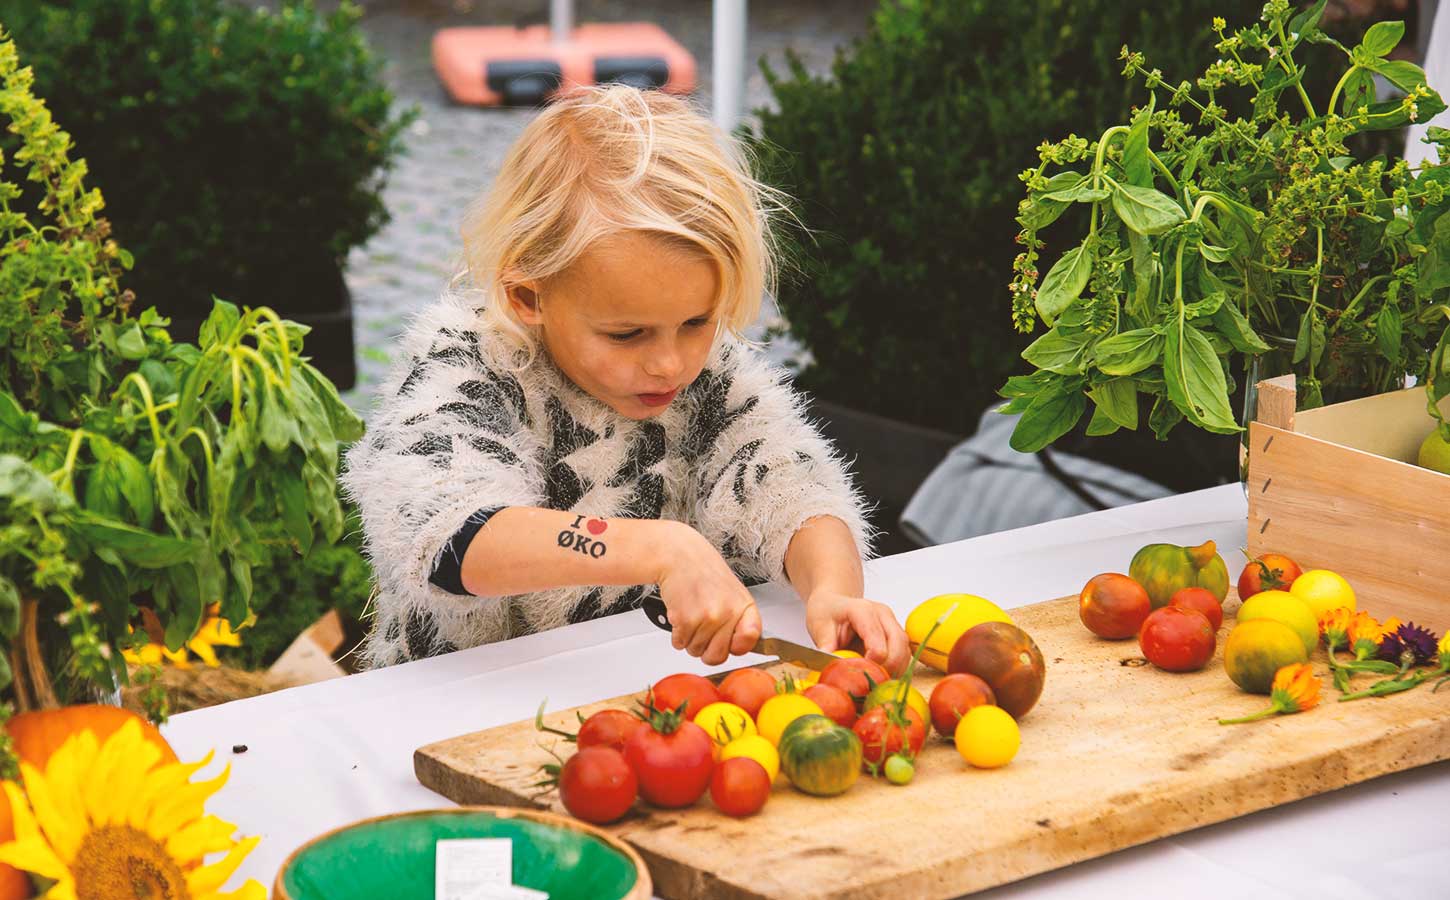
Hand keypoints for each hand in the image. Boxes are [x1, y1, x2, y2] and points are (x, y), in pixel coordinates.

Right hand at [652, 522, 761, 665]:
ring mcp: (707, 617)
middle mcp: (728, 613)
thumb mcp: (733, 593)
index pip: (751, 640)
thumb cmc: (704, 573)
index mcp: (744, 606)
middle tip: (702, 628)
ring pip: (695, 651)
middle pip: (717, 657)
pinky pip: (679, 644)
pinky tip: (681, 614)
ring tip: (691, 614)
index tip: (730, 642)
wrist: (679, 556)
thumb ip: (740, 620)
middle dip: (706, 648)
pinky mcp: (685, 620)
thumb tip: (741, 647)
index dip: (737, 646)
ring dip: (689, 638)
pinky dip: (676, 634)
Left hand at [804, 590, 911, 675]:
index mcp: (863, 609)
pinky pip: (904, 654)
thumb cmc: (828, 613)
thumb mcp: (819, 626)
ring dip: (895, 669)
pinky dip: (897, 669)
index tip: (861, 673)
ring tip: (877, 681)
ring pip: (905, 649)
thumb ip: (826, 644)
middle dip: (889, 666)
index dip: (873, 659)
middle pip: (899, 642)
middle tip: (873, 681)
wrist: (834, 604)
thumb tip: (829, 664)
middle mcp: (882, 614)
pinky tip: (882, 676)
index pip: (877, 637)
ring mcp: (891, 623)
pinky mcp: (896, 634)